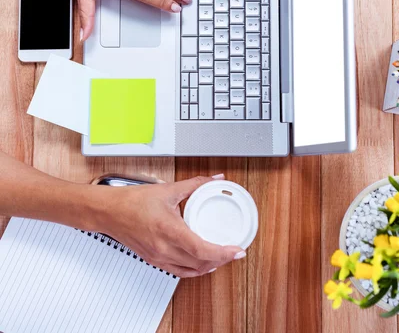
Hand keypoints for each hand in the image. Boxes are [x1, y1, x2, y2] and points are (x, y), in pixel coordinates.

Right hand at [90, 175, 245, 277]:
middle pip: (200, 264)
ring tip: (220, 256)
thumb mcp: (168, 189)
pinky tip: (200, 262)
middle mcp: (164, 249)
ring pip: (191, 271)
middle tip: (233, 250)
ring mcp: (158, 257)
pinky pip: (178, 272)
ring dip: (208, 266)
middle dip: (221, 259)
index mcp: (169, 230)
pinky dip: (193, 270)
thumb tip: (214, 180)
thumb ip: (195, 184)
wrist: (108, 211)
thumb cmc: (132, 201)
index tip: (236, 249)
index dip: (223, 253)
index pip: (202, 250)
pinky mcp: (154, 260)